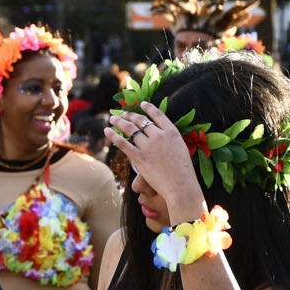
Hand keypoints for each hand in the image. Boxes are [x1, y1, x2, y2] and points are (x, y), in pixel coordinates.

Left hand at [106, 101, 204, 218]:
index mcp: (172, 132)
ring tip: (112, 119)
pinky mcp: (139, 157)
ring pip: (130, 129)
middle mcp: (159, 136)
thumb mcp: (181, 148)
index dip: (148, 108)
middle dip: (130, 115)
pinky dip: (113, 135)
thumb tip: (158, 135)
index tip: (141, 104)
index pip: (158, 115)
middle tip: (122, 113)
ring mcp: (148, 146)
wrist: (180, 184)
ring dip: (119, 122)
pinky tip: (107, 130)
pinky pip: (123, 143)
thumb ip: (169, 140)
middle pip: (141, 121)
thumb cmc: (183, 171)